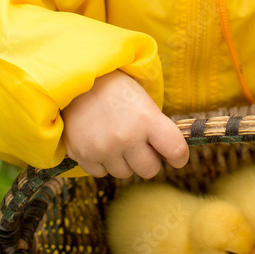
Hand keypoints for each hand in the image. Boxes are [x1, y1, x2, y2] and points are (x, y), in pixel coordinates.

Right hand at [61, 69, 188, 179]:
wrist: (75, 80)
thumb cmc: (114, 88)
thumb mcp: (142, 100)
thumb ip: (155, 127)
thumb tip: (164, 153)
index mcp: (147, 119)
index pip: (176, 150)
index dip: (179, 156)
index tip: (175, 157)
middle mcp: (127, 137)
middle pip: (149, 170)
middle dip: (148, 160)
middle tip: (140, 145)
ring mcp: (104, 149)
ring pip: (124, 173)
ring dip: (123, 161)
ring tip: (115, 138)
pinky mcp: (84, 155)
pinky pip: (101, 172)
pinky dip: (102, 162)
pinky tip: (99, 142)